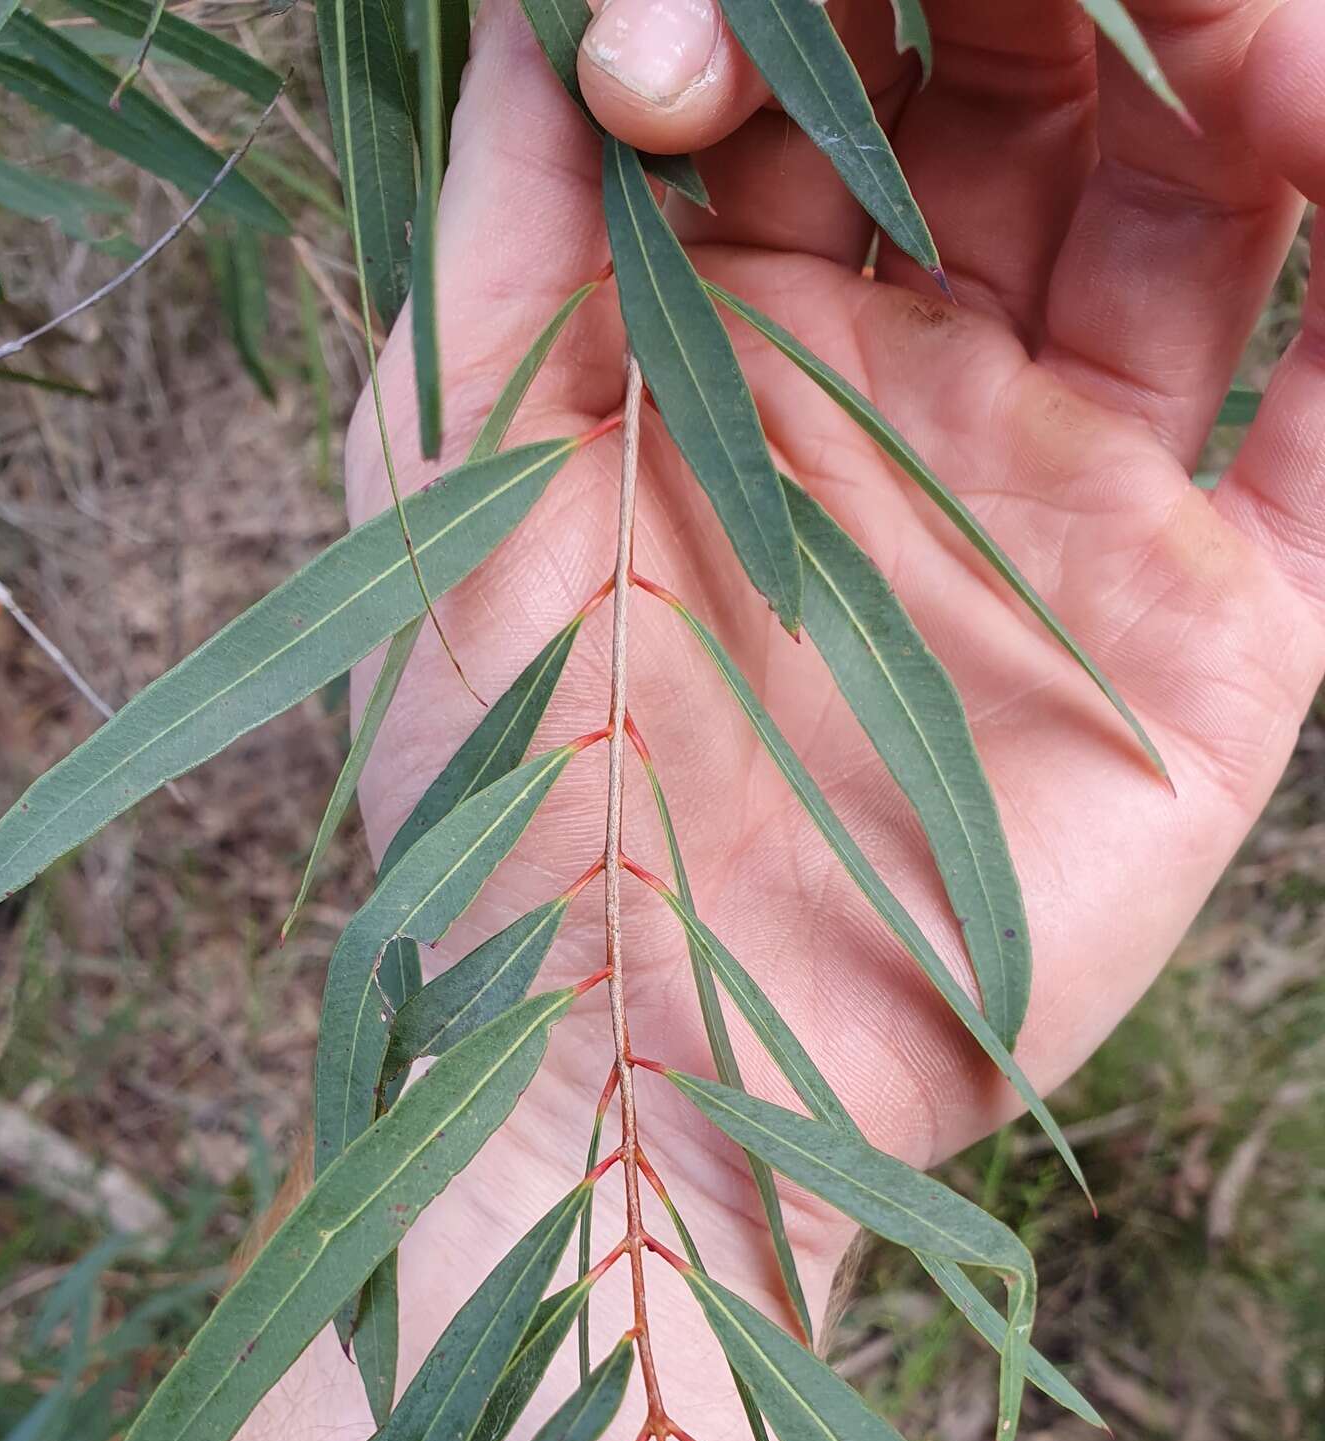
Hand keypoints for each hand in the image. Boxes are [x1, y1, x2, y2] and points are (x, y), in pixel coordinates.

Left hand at [349, 0, 1324, 1254]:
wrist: (649, 1071)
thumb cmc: (516, 796)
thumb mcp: (459, 482)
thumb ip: (509, 227)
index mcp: (741, 331)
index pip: (839, 57)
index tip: (716, 38)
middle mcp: (923, 386)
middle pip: (1042, 84)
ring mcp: (1076, 496)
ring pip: (1209, 204)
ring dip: (1248, 67)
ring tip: (1247, 43)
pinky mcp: (1214, 624)